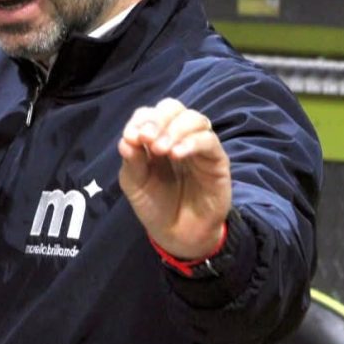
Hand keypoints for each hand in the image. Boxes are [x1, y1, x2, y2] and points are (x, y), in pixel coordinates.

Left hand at [118, 98, 230, 259]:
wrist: (179, 236)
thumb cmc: (156, 206)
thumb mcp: (136, 185)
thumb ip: (131, 162)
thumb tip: (126, 139)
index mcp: (155, 138)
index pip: (149, 114)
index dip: (140, 120)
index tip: (132, 138)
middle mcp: (178, 136)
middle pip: (172, 108)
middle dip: (158, 119)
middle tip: (147, 139)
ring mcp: (199, 146)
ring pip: (193, 118)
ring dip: (174, 129)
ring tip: (162, 150)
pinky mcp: (217, 160)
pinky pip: (209, 140)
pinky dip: (192, 142)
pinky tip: (177, 154)